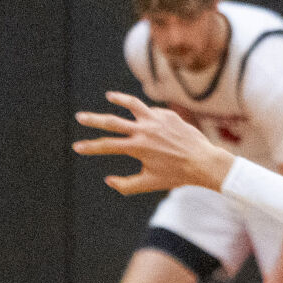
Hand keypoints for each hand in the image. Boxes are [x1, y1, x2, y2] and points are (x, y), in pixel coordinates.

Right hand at [73, 91, 234, 193]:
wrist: (204, 163)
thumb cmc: (177, 176)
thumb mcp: (150, 183)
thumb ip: (127, 185)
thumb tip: (108, 181)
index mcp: (137, 147)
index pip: (106, 145)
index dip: (89, 147)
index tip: (77, 147)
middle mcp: (144, 130)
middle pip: (111, 121)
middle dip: (93, 120)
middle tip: (80, 117)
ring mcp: (156, 120)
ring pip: (132, 104)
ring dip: (119, 99)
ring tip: (109, 96)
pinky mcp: (168, 115)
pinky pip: (153, 112)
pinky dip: (146, 113)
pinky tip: (144, 116)